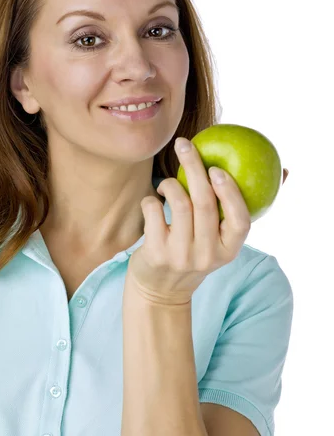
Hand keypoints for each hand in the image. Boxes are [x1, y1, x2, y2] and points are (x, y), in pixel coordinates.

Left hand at [126, 138, 288, 305]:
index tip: (218, 169)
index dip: (231, 194)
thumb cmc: (196, 251)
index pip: (240, 222)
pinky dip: (151, 199)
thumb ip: (242, 209)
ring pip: (179, 204)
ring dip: (170, 184)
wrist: (160, 290)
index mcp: (229, 250)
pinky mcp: (156, 254)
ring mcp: (181, 256)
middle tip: (184, 144)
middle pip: (204, 204)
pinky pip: (154, 212)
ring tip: (167, 183)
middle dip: (194, 167)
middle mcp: (208, 255)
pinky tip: (154, 201)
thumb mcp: (222, 240)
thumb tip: (285, 171)